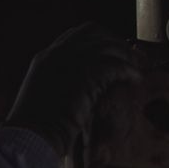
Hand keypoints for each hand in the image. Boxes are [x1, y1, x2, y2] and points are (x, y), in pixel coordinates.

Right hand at [4, 23, 142, 156]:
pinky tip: (135, 79)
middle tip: (129, 56)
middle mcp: (58, 54)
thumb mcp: (42, 97)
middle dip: (114, 41)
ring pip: (108, 46)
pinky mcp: (85, 76)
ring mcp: (71, 62)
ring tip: (138, 67)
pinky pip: (115, 65)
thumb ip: (58, 86)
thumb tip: (78, 91)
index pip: (75, 36)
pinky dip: (129, 71)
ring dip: (126, 55)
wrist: (31, 134)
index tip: (110, 51)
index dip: (97, 40)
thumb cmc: (34, 126)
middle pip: (94, 32)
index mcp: (45, 58)